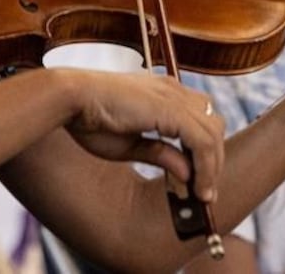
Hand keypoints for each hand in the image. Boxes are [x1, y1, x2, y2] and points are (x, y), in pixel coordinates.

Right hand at [61, 71, 225, 202]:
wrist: (70, 100)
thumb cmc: (90, 119)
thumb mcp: (131, 145)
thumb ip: (160, 154)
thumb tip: (187, 173)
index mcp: (164, 93)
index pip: (201, 119)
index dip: (206, 151)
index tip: (200, 181)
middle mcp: (173, 90)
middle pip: (214, 125)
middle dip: (214, 161)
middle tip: (205, 193)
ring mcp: (174, 96)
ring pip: (213, 134)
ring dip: (211, 167)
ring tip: (201, 194)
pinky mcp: (170, 109)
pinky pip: (201, 141)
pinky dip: (204, 166)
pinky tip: (195, 186)